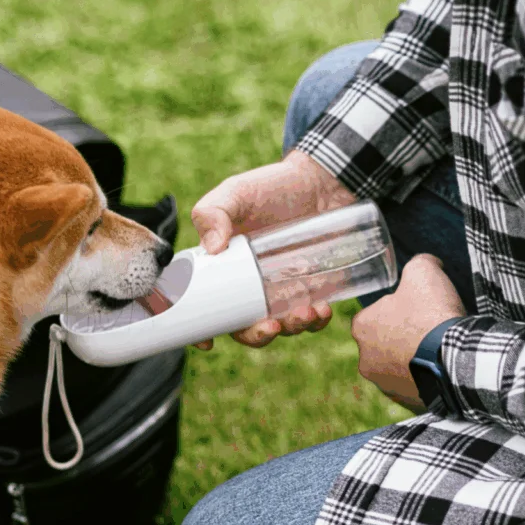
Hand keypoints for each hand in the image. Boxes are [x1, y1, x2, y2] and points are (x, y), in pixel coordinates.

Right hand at [189, 150, 356, 349]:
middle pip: (244, 327)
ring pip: (280, 326)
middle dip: (255, 336)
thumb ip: (214, 212)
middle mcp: (249, 288)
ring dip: (291, 329)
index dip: (202, 330)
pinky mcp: (312, 290)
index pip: (206, 308)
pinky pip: (312, 317)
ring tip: (305, 312)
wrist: (322, 182)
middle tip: (269, 327)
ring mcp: (281, 291)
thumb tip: (212, 248)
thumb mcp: (236, 193)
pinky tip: (322, 309)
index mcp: (223, 270)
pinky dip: (316, 320)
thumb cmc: (273, 186)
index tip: (208, 342)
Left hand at [350, 253, 465, 412]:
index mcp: (361, 327)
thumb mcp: (424, 272)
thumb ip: (419, 263)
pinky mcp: (405, 402)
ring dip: (413, 359)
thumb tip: (426, 263)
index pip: (374, 314)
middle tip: (430, 329)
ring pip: (398, 366)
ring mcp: (384, 384)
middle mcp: (364, 359)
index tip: (418, 309)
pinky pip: (413, 386)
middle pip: (384, 342)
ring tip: (438, 349)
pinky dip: (425, 377)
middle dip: (404, 336)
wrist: (455, 359)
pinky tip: (441, 367)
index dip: (398, 309)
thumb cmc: (432, 313)